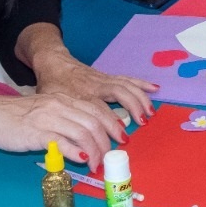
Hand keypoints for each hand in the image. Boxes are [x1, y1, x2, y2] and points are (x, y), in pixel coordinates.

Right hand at [0, 91, 130, 170]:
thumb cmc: (16, 116)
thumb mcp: (46, 111)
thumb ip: (65, 121)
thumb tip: (84, 139)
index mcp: (64, 100)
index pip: (96, 110)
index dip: (113, 124)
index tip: (120, 139)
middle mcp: (60, 106)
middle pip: (94, 123)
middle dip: (106, 142)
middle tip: (109, 157)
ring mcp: (49, 119)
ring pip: (83, 133)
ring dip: (94, 152)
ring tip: (95, 165)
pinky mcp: (37, 133)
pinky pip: (63, 143)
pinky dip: (76, 153)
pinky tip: (82, 160)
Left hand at [33, 50, 155, 127]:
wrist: (53, 62)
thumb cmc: (51, 85)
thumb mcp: (50, 103)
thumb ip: (61, 120)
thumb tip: (67, 144)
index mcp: (80, 95)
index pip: (98, 111)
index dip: (111, 124)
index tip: (120, 139)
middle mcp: (95, 86)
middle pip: (118, 94)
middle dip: (131, 108)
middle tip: (142, 123)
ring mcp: (103, 79)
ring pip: (125, 85)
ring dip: (140, 98)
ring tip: (150, 112)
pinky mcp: (108, 76)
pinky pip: (127, 79)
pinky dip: (141, 83)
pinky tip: (154, 89)